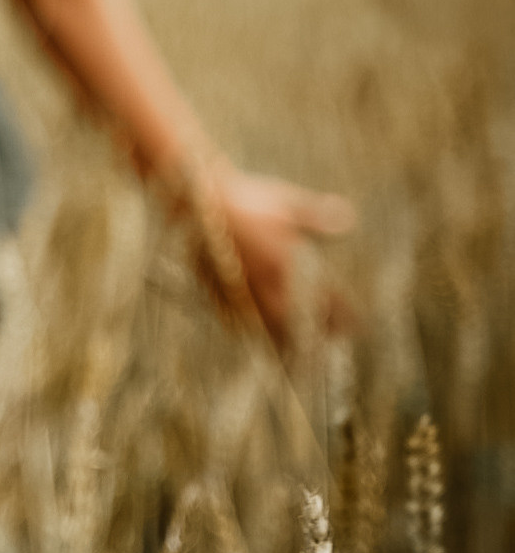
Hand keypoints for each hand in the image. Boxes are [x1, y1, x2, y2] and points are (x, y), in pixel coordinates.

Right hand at [216, 169, 354, 348]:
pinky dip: (253, 332)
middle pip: (297, 322)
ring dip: (284, 341)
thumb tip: (349, 219)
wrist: (196, 201)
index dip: (343, 315)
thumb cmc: (244, 199)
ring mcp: (242, 290)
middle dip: (313, 335)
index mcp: (287, 261)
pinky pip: (240, 321)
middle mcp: (267, 282)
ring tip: (295, 353)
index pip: (323, 298)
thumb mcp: (285, 203)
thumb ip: (316, 215)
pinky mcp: (220, 292)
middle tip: (327, 343)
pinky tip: (257, 335)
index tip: (355, 324)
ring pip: (268, 328)